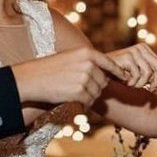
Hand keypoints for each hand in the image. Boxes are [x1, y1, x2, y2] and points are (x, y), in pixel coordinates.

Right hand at [11, 47, 126, 107]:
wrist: (31, 79)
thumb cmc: (49, 69)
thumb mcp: (70, 58)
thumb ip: (87, 62)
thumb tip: (107, 74)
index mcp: (87, 52)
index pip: (110, 63)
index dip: (118, 72)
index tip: (125, 78)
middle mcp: (89, 64)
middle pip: (104, 81)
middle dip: (95, 87)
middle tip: (79, 88)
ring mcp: (85, 78)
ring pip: (97, 93)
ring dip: (89, 97)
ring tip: (72, 92)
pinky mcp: (80, 92)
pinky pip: (89, 101)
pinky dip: (83, 104)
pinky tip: (71, 99)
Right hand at [108, 43, 156, 88]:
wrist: (98, 70)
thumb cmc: (118, 74)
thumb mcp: (138, 75)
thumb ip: (153, 76)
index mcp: (145, 52)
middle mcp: (141, 49)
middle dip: (156, 82)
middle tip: (150, 89)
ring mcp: (134, 52)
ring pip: (148, 74)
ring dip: (139, 84)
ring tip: (130, 83)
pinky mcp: (127, 57)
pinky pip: (138, 75)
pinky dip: (131, 82)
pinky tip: (124, 80)